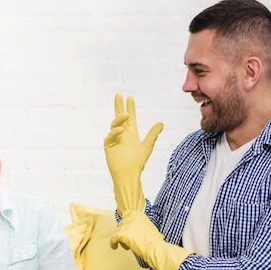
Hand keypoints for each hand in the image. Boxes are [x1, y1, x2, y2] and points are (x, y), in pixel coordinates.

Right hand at [104, 93, 163, 213]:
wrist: (128, 174)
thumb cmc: (137, 162)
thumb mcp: (147, 146)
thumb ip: (153, 134)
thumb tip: (161, 123)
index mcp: (131, 133)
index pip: (130, 118)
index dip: (130, 108)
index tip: (129, 97)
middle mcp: (122, 134)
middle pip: (119, 117)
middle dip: (119, 106)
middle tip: (118, 94)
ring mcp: (115, 139)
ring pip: (115, 124)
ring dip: (119, 118)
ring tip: (125, 114)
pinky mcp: (109, 145)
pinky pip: (110, 136)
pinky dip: (115, 132)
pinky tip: (120, 130)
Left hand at [111, 211, 192, 269]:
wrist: (155, 248)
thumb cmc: (155, 241)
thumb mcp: (150, 228)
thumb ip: (141, 226)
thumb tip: (135, 231)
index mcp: (139, 215)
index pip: (127, 214)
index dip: (125, 221)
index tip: (125, 227)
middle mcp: (131, 218)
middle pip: (121, 224)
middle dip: (123, 231)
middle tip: (128, 239)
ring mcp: (126, 226)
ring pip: (117, 232)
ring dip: (121, 239)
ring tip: (128, 246)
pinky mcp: (121, 234)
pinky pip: (113, 239)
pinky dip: (113, 243)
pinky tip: (114, 247)